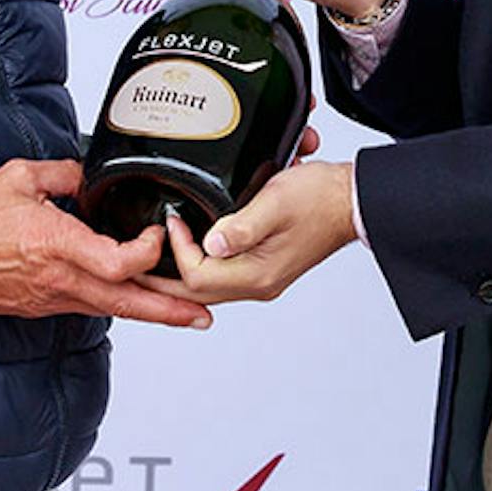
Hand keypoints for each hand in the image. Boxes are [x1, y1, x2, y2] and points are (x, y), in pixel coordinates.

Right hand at [0, 159, 210, 328]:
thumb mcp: (19, 178)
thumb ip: (63, 174)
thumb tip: (89, 175)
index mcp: (56, 244)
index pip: (116, 262)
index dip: (146, 251)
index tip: (158, 233)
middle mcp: (59, 279)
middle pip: (126, 302)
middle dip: (169, 310)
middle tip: (204, 313)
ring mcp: (51, 298)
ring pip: (111, 310)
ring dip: (149, 312)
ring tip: (184, 313)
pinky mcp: (42, 306)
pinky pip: (88, 308)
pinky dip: (116, 304)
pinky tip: (133, 299)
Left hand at [141, 161, 355, 304]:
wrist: (351, 200)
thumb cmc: (320, 198)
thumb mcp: (276, 202)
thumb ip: (241, 225)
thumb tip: (211, 242)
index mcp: (257, 274)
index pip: (197, 276)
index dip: (177, 249)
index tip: (173, 220)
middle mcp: (258, 283)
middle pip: (197, 292)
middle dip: (165, 276)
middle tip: (141, 259)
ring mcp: (263, 277)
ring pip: (209, 286)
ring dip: (183, 271)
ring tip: (159, 256)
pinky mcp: (266, 266)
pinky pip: (224, 274)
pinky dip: (204, 264)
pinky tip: (194, 249)